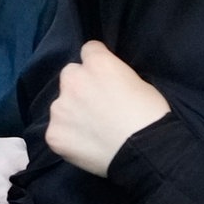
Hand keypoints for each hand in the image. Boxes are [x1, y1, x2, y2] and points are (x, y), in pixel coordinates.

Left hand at [46, 40, 170, 176]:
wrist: (146, 152)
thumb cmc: (150, 115)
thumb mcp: (137, 82)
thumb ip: (113, 76)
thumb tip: (105, 83)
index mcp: (97, 64)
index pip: (88, 50)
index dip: (97, 64)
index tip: (104, 77)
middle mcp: (73, 81)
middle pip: (70, 75)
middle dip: (80, 85)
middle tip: (96, 105)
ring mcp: (59, 108)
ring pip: (61, 104)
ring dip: (71, 112)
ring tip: (91, 130)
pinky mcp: (54, 133)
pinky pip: (58, 131)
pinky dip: (68, 137)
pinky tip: (85, 146)